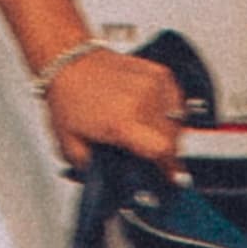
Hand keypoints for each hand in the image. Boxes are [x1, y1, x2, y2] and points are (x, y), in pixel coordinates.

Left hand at [42, 45, 186, 176]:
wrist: (68, 62)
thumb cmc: (68, 99)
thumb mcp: (71, 147)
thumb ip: (94, 170)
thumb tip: (113, 185)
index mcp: (122, 121)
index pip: (163, 150)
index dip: (169, 168)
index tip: (170, 177)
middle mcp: (142, 100)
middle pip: (174, 138)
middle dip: (166, 153)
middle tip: (152, 157)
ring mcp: (153, 84)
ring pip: (178, 121)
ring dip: (169, 133)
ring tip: (148, 134)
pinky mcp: (159, 73)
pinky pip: (177, 102)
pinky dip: (170, 112)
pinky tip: (153, 116)